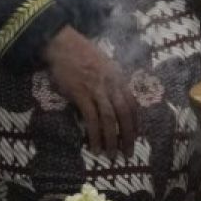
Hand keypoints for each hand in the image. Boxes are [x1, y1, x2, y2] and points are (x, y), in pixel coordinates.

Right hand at [44, 25, 137, 156]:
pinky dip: (94, 134)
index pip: (133, 104)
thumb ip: (110, 83)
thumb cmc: (82, 55)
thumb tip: (111, 101)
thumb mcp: (104, 66)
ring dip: (111, 139)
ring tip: (111, 155)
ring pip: (109, 118)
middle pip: (125, 114)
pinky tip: (94, 146)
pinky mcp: (81, 94)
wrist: (64, 45)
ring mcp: (97, 89)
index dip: (136, 122)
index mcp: (119, 78)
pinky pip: (91, 118)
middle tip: (128, 153)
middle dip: (128, 136)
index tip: (136, 136)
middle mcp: (112, 85)